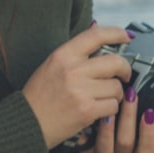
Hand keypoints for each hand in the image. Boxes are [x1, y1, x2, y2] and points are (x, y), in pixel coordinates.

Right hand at [21, 23, 132, 148]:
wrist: (27, 122)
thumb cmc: (39, 94)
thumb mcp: (52, 64)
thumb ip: (75, 52)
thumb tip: (98, 31)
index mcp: (63, 54)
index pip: (96, 35)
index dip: (116, 33)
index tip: (126, 36)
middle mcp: (73, 70)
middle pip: (115, 61)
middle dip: (125, 69)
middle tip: (124, 74)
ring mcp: (81, 91)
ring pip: (117, 87)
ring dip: (115, 93)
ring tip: (103, 97)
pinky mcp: (87, 111)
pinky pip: (113, 106)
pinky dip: (110, 109)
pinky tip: (99, 109)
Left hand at [93, 90, 153, 152]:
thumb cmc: (139, 149)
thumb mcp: (153, 144)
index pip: (148, 150)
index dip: (149, 133)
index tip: (149, 114)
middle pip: (126, 142)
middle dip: (129, 118)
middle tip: (131, 95)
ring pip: (105, 145)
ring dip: (108, 124)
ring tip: (110, 104)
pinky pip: (88, 147)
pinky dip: (90, 134)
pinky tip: (91, 121)